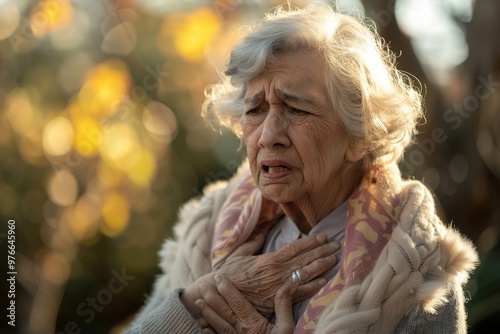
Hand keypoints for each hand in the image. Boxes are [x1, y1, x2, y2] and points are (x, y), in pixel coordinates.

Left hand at [196, 274, 295, 333]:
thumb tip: (288, 285)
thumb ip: (284, 307)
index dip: (227, 289)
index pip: (238, 303)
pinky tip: (201, 326)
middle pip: (225, 312)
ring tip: (198, 301)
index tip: (218, 277)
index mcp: (255, 325)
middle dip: (213, 298)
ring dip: (208, 313)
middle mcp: (242, 332)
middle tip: (204, 285)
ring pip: (218, 325)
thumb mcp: (287, 328)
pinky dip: (209, 333)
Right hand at [215, 233, 338, 315]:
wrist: (218, 294)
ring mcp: (278, 287)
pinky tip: (323, 281)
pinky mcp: (277, 301)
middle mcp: (276, 271)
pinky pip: (298, 294)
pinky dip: (312, 287)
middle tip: (337, 245)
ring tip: (334, 259)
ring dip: (321, 266)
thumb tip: (261, 235)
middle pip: (304, 259)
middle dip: (322, 251)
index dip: (311, 241)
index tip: (323, 236)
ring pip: (305, 274)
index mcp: (268, 259)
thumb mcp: (238, 255)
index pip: (295, 247)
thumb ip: (251, 244)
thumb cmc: (228, 274)